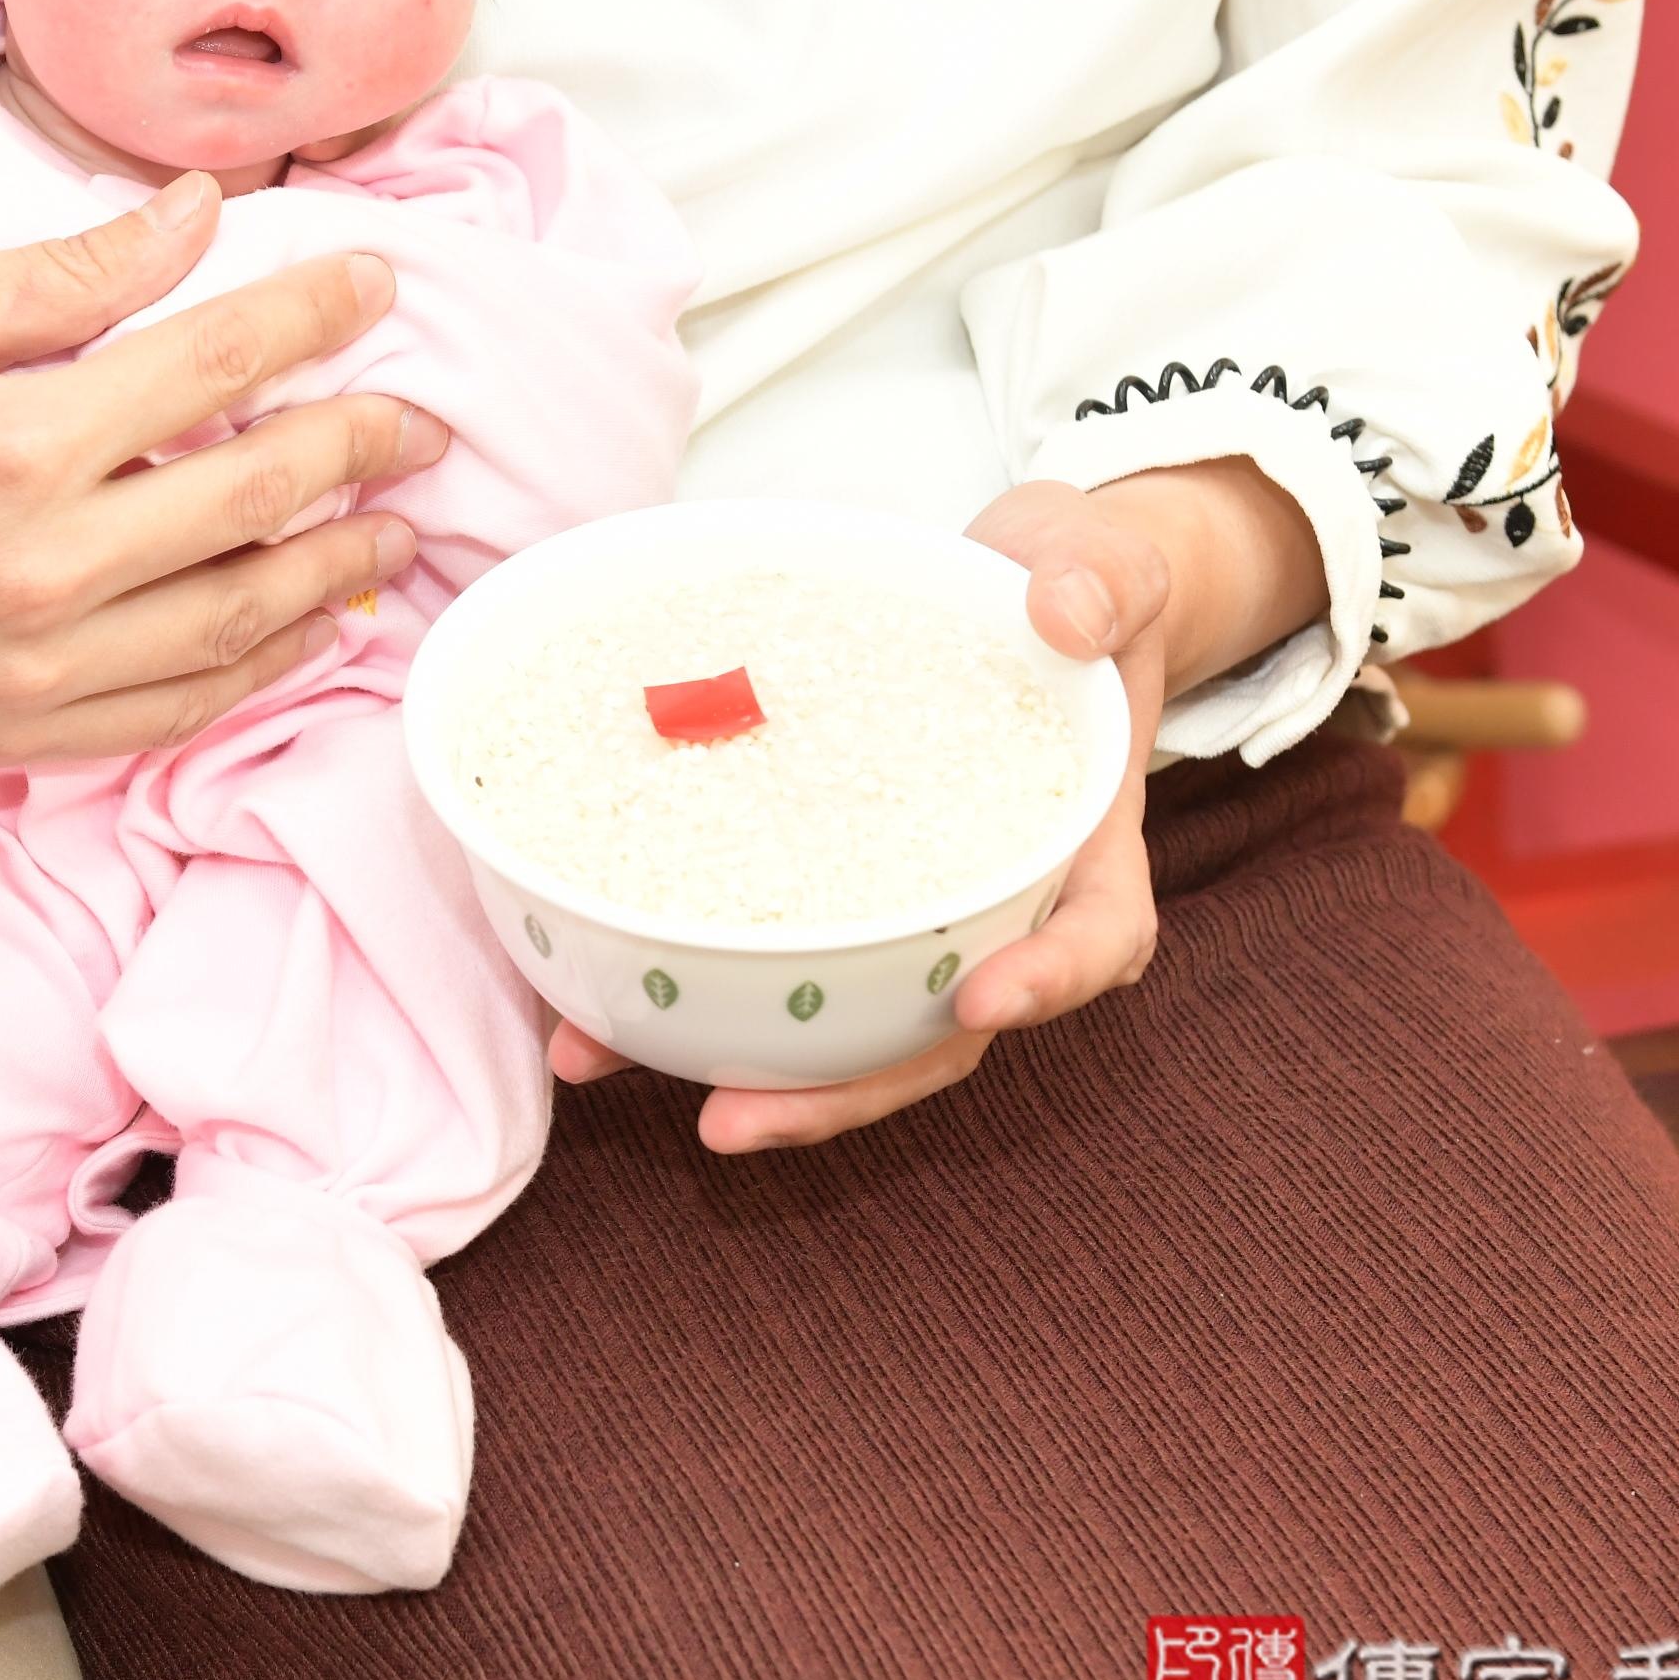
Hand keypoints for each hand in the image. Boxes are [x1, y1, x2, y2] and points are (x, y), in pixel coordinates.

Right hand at [0, 172, 449, 761]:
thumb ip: (60, 275)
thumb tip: (194, 216)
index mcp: (13, 442)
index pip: (213, 364)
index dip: (311, 316)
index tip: (375, 287)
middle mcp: (45, 564)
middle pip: (253, 494)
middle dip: (356, 444)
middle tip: (420, 419)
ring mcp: (41, 662)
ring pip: (238, 616)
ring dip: (333, 565)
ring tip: (393, 523)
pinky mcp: (25, 731)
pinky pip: (179, 709)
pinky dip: (261, 671)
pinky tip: (307, 630)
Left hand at [550, 458, 1321, 1150]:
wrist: (1020, 597)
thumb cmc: (1071, 591)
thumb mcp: (1098, 561)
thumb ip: (1098, 581)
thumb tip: (1061, 611)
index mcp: (1083, 844)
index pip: (1093, 937)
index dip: (1044, 982)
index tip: (979, 1004)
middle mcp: (995, 903)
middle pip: (938, 1036)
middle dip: (840, 1092)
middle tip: (733, 1118)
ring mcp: (907, 906)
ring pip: (839, 1019)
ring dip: (731, 1064)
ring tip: (604, 1057)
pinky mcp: (824, 882)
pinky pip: (764, 950)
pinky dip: (679, 979)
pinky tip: (580, 991)